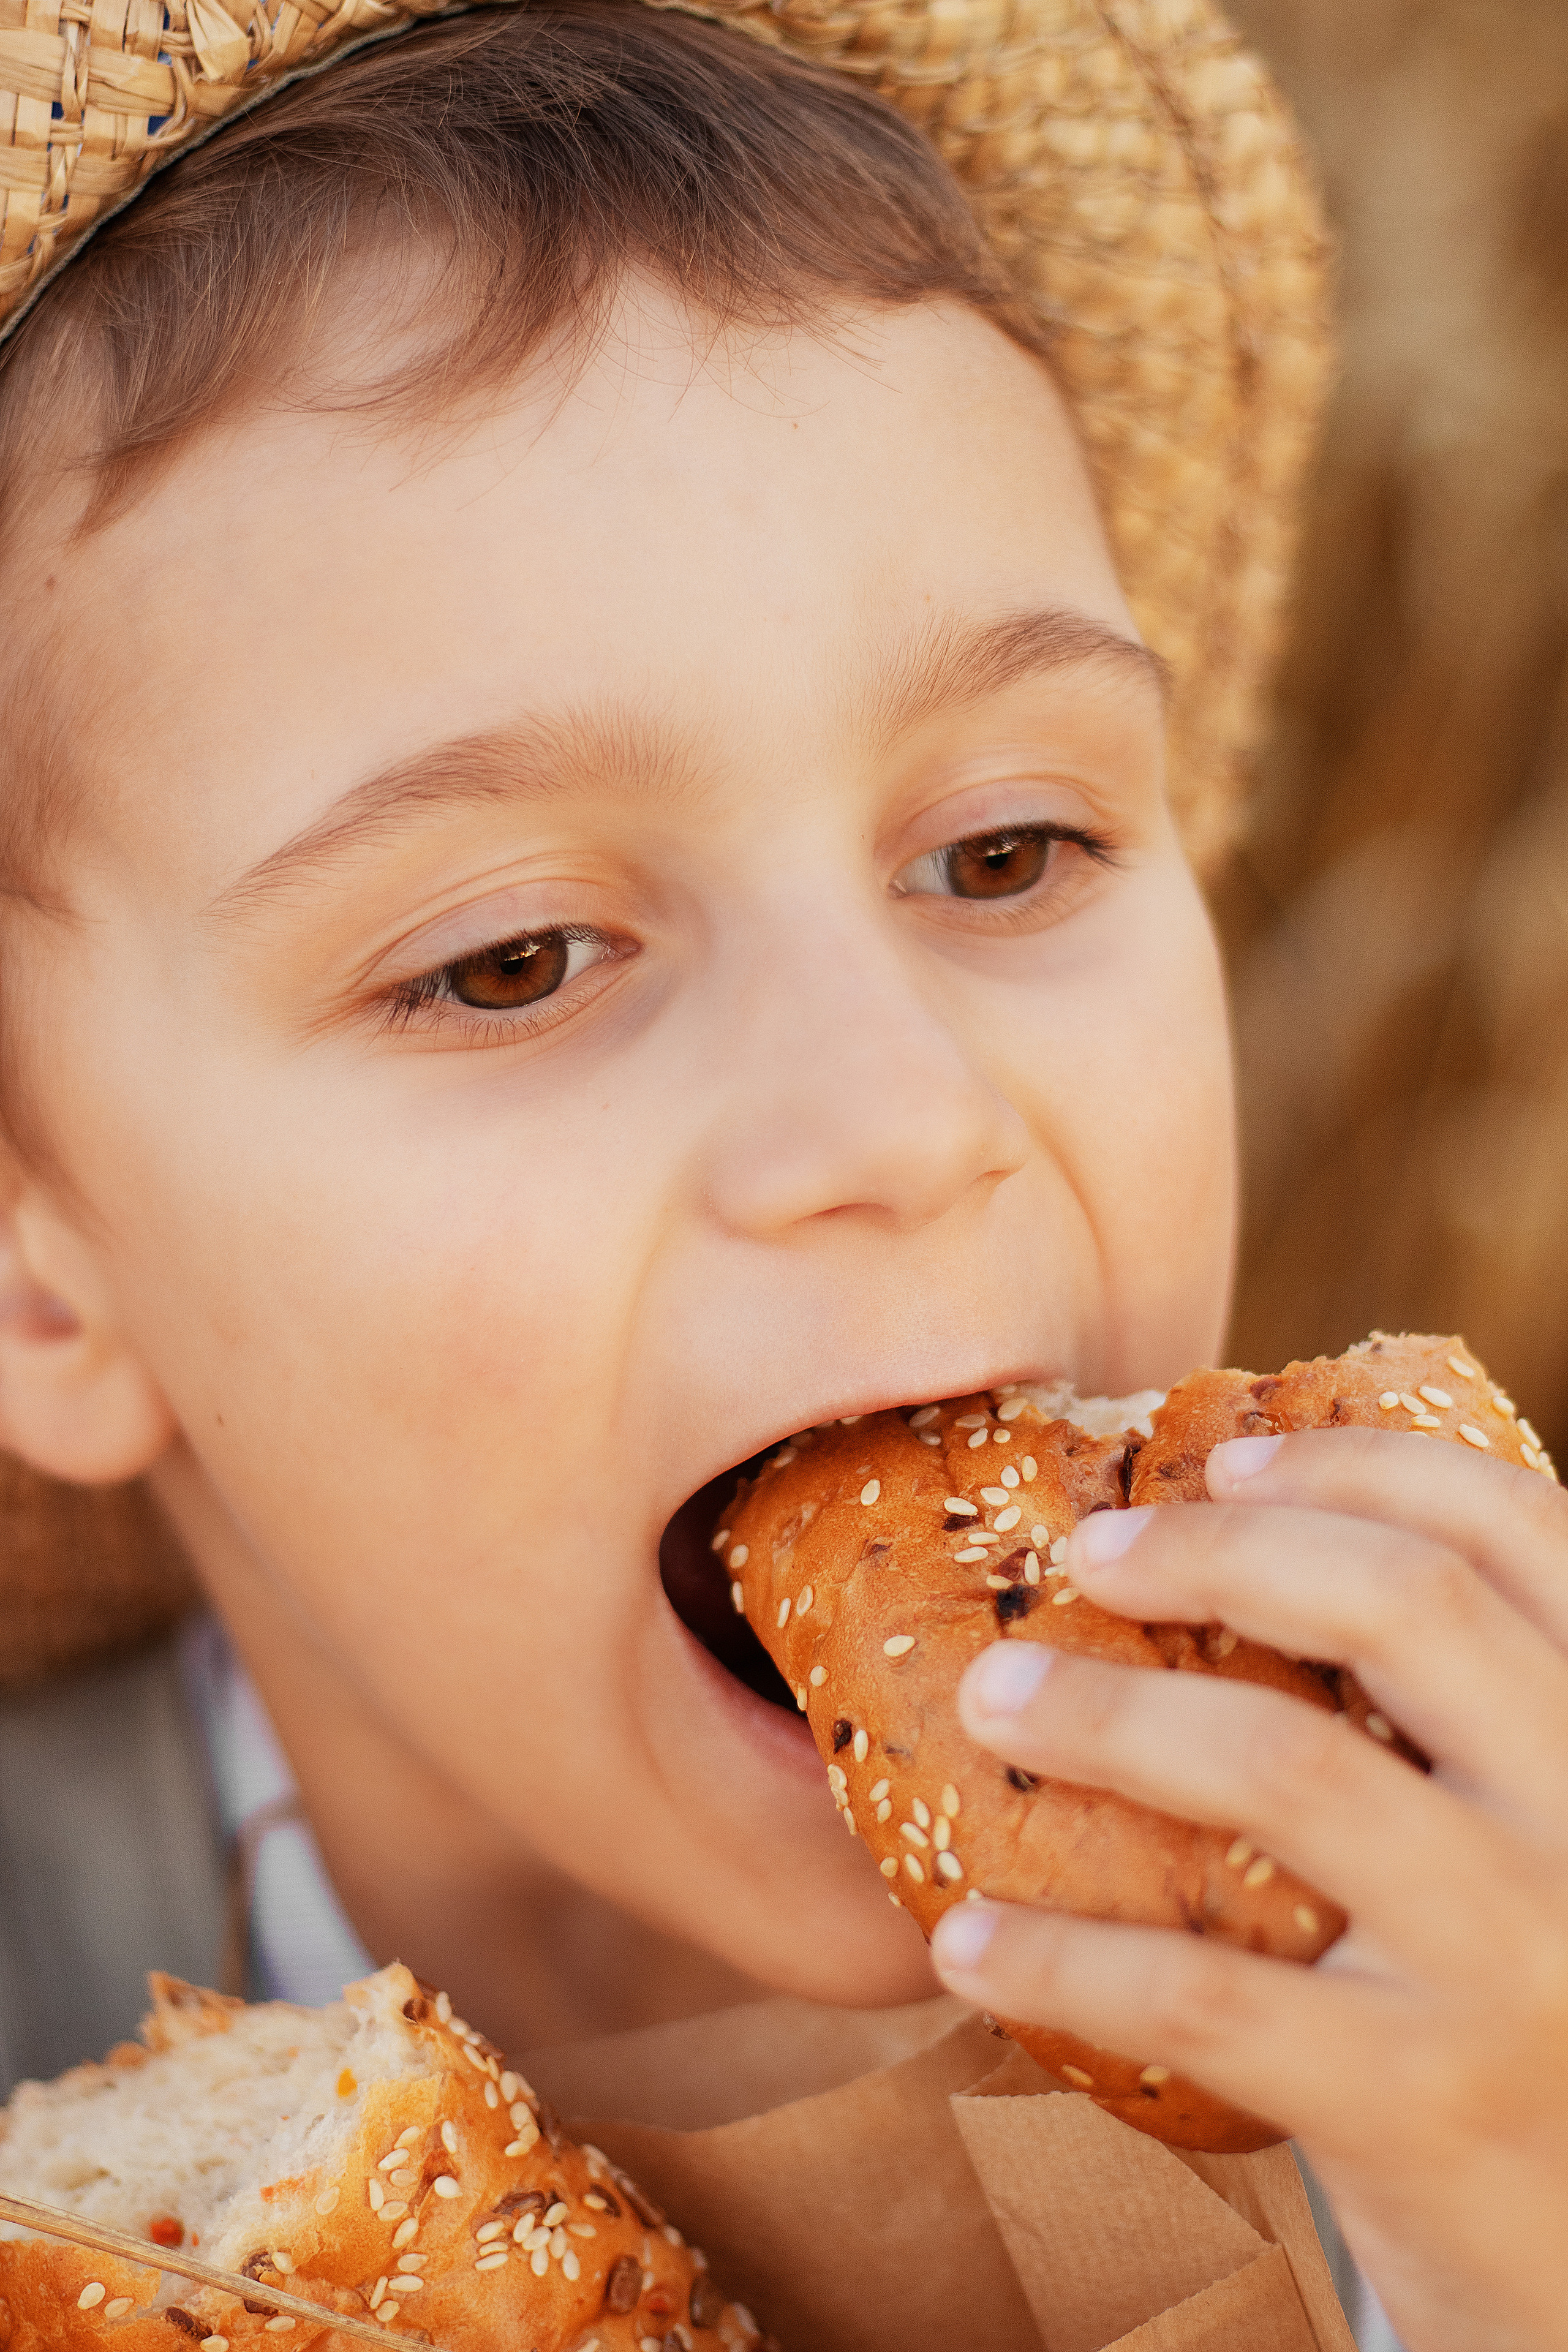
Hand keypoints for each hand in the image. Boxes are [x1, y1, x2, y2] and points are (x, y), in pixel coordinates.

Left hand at [929, 1427, 1567, 2351]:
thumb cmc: (1545, 2017)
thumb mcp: (1548, 1839)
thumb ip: (1475, 1727)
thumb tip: (1260, 1558)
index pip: (1519, 1530)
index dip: (1362, 1465)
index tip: (1227, 1456)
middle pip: (1402, 1604)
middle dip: (1219, 1548)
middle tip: (1088, 1551)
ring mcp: (1522, 1961)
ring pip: (1286, 1765)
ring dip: (1108, 1714)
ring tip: (993, 1697)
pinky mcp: (1427, 2101)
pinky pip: (1201, 1993)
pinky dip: (1060, 1954)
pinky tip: (963, 1938)